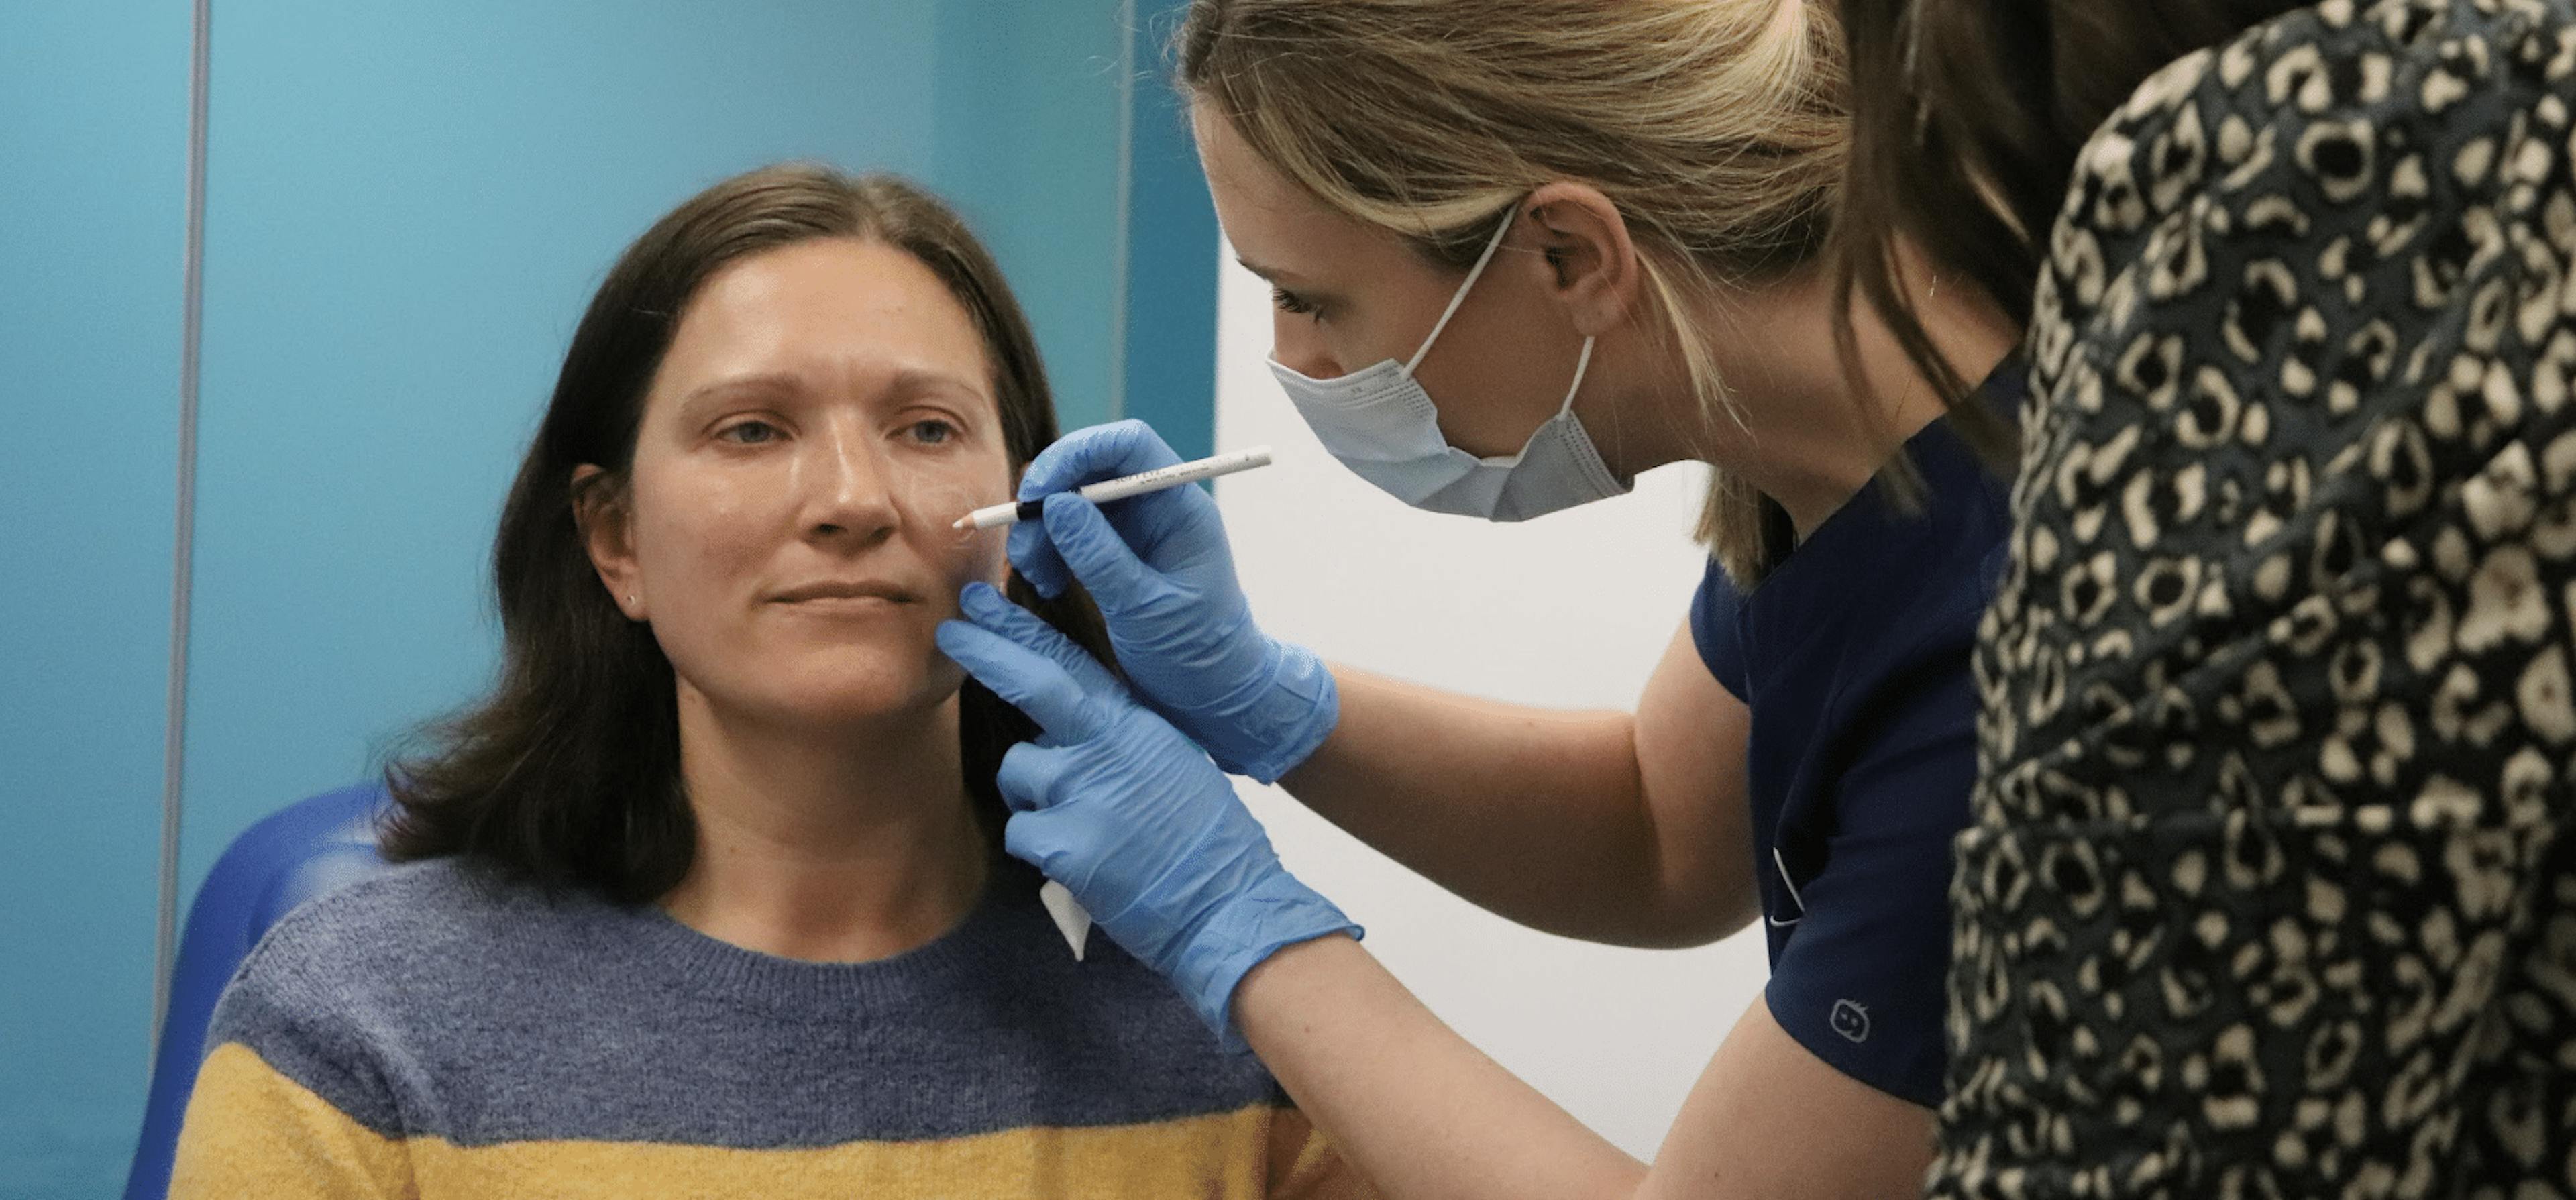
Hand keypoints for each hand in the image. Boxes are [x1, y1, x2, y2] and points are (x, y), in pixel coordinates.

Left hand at [937, 584, 1358, 1047]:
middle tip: (952, 629)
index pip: (1071, 663)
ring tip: (1080, 826)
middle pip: (1035, 684)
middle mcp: (1109, 747)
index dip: (1022, 631)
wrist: (1228, 904)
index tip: (984, 604)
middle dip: (988, 651)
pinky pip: (1020, 831)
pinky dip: (1039, 846)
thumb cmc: (1203, 840)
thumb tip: (1074, 722)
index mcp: (1135, 725)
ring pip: (1017, 771)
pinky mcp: (1067, 844)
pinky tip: (1080, 862)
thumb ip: (1121, 736)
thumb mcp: (1172, 762)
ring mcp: (1086, 792)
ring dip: (1031, 795)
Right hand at [1009, 419, 1335, 782]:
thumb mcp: (1145, 609)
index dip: (1078, 454)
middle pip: (1088, 468)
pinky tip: (1046, 587)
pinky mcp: (1113, 553)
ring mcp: (1133, 529)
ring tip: (1038, 581)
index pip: (1128, 445)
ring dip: (1040, 533)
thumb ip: (1101, 556)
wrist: (1214, 694)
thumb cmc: (1197, 654)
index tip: (1038, 494)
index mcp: (1180, 507)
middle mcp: (1156, 507)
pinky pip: (1068, 534)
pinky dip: (1047, 553)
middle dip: (1046, 501)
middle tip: (1024, 548)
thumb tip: (1056, 504)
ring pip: (1070, 502)